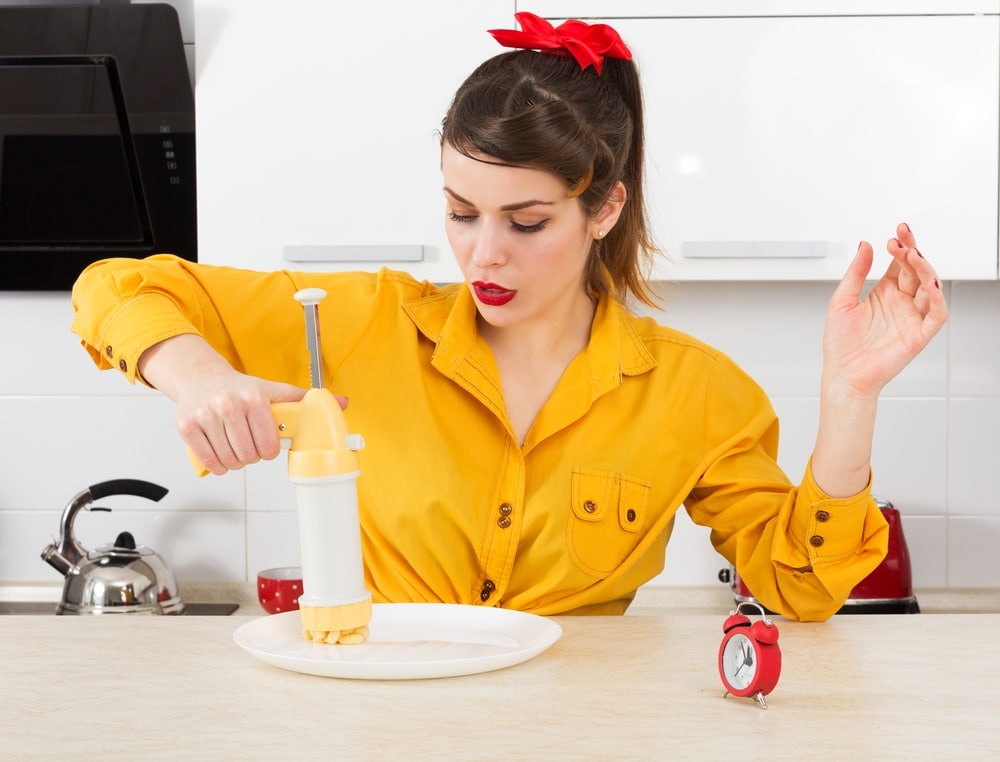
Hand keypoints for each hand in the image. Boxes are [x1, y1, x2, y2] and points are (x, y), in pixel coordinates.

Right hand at [139, 333, 346, 474]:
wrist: (202, 378)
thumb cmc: (241, 388)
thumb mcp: (274, 390)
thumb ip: (305, 400)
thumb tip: (342, 402)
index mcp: (254, 397)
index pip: (269, 444)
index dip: (270, 450)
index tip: (268, 445)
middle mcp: (228, 405)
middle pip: (249, 456)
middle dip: (253, 457)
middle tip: (251, 447)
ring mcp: (205, 415)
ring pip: (229, 461)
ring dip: (235, 462)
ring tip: (237, 448)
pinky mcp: (187, 426)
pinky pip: (208, 461)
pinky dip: (218, 465)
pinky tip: (222, 454)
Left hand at [823, 222, 947, 398]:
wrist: (842, 375)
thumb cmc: (840, 344)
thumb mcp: (841, 301)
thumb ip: (855, 273)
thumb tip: (865, 246)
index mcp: (885, 293)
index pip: (901, 264)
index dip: (901, 246)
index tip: (896, 233)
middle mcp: (901, 303)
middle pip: (916, 271)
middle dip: (912, 251)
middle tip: (901, 239)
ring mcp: (911, 318)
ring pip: (930, 288)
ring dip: (925, 269)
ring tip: (912, 255)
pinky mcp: (918, 335)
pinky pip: (937, 315)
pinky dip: (938, 299)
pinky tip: (930, 284)